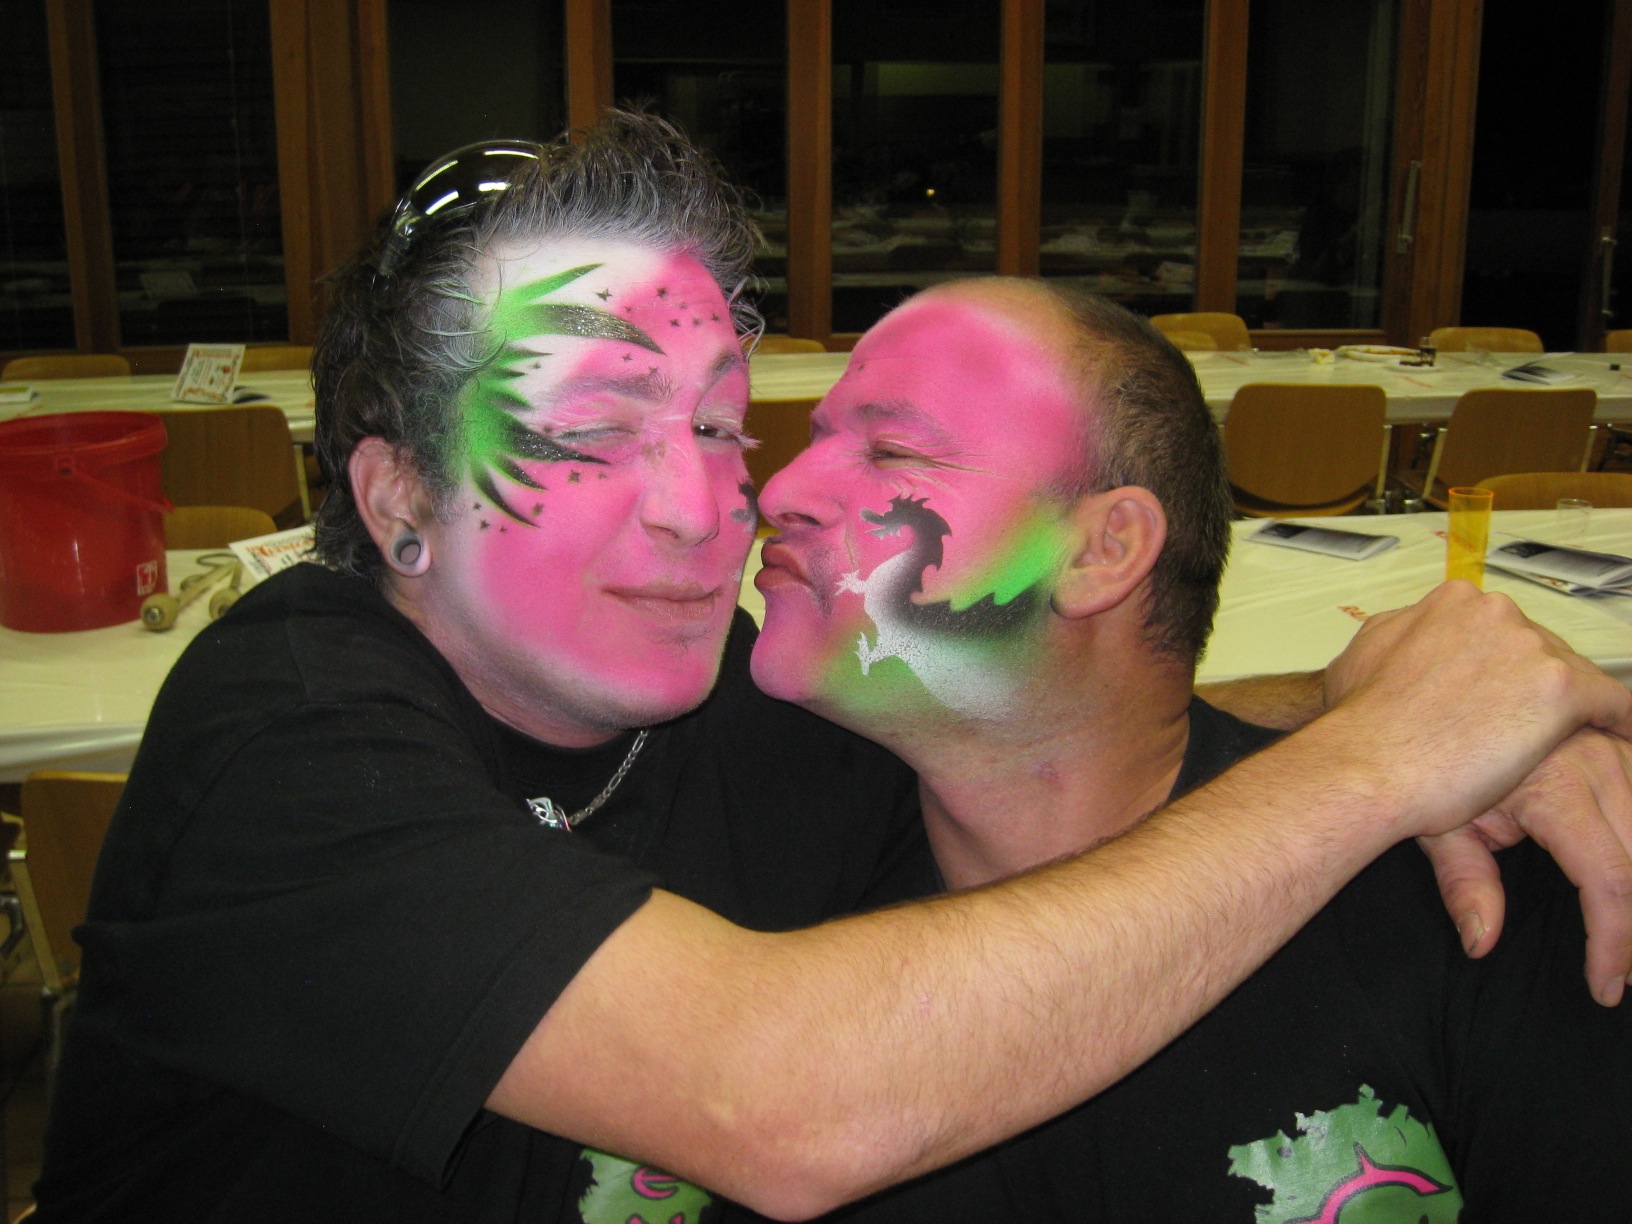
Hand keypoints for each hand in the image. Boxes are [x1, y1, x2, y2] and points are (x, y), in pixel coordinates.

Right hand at [1322, 581, 1631, 838]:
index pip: (1499, 630)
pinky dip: (1618, 722)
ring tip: (1559, 742)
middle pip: (1538, 648)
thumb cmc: (1359, 724)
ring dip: (1564, 709)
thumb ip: (1397, 637)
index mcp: (1452, 602)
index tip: (1498, 694)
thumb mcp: (1359, 656)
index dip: (1500, 667)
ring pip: (1572, 675)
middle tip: (1517, 727)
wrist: (1367, 763)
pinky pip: (1613, 703)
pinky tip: (1620, 736)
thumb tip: (1409, 637)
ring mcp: (1530, 647)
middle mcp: (1495, 613)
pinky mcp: (1561, 688)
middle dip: (1531, 686)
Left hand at [1418, 727, 1631, 1005]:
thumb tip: (1481, 943)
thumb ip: (1465, 884)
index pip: (1610, 882)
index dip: (1615, 943)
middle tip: (1623, 974)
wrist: (1424, 710)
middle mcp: (1598, 762)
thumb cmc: (1430, 771)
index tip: (1605, 987)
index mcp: (1558, 787)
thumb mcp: (1441, 827)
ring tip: (1626, 939)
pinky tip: (1624, 887)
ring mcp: (1616, 748)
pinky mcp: (1622, 743)